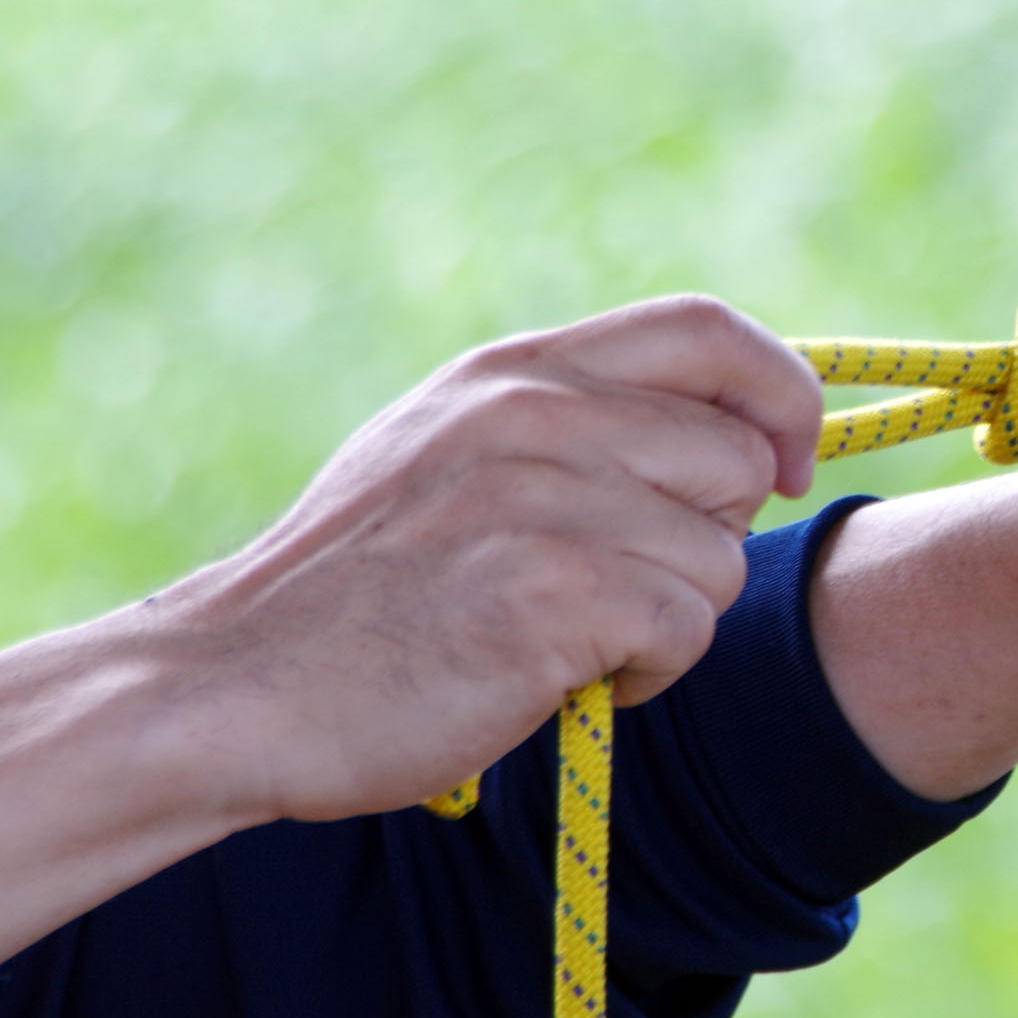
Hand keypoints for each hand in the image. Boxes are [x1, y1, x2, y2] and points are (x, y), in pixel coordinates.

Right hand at [158, 294, 822, 824]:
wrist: (232, 687)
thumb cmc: (359, 596)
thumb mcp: (450, 459)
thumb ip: (568, 427)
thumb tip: (732, 438)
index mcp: (514, 371)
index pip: (710, 330)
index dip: (778, 395)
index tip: (784, 461)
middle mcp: (535, 413)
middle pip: (738, 458)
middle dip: (706, 537)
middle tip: (612, 586)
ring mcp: (545, 496)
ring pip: (720, 558)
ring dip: (666, 620)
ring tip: (562, 639)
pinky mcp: (555, 589)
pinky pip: (688, 628)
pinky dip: (645, 673)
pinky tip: (557, 679)